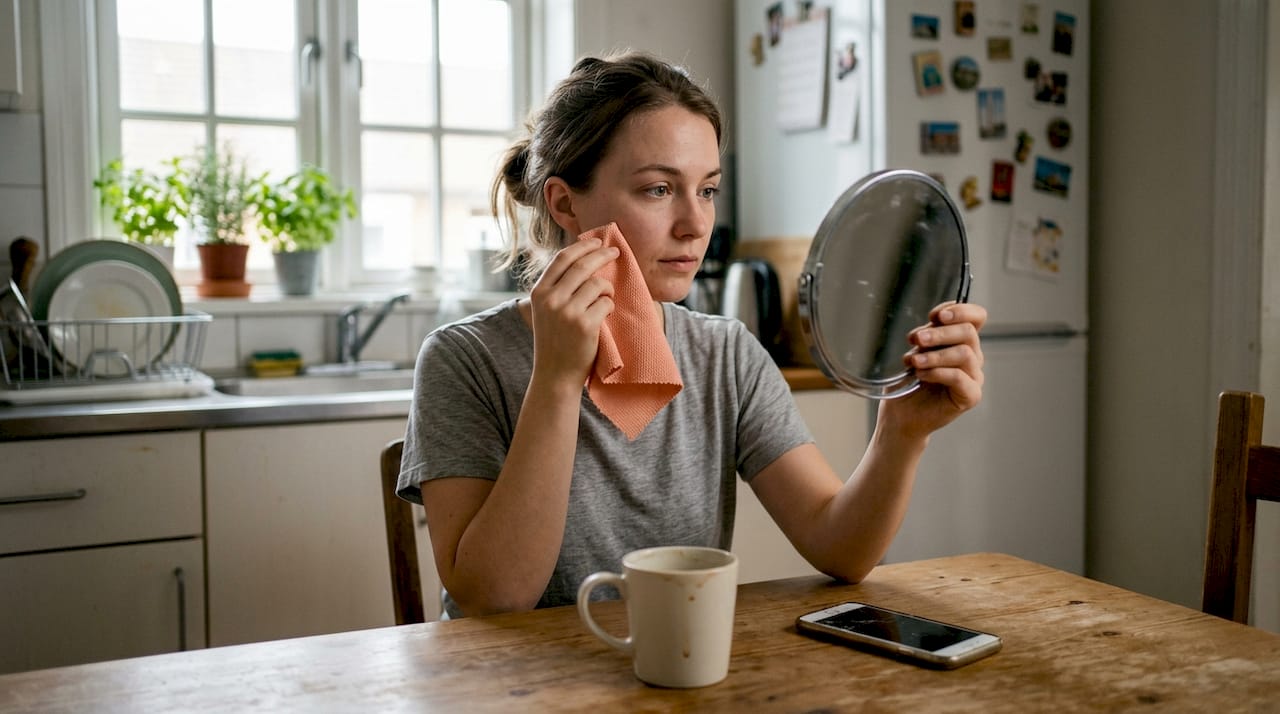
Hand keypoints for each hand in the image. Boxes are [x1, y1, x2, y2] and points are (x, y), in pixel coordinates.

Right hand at [526, 238, 618, 387]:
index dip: (582, 247)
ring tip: (607, 296)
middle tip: (615, 253)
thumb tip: (582, 258)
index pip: (562, 258)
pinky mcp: (584, 325)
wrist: (555, 374)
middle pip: (583, 265)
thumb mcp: (545, 310)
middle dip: (602, 255)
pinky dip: (610, 305)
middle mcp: (550, 299)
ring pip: (597, 283)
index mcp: (539, 292)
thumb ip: (557, 287)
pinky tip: (605, 314)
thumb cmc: (554, 340)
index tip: (597, 242)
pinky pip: (606, 302)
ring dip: (608, 287)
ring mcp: (567, 312)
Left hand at [878, 301, 986, 441]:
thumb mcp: (916, 350)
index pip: (976, 317)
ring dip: (935, 355)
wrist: (902, 413)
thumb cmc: (909, 380)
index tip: (935, 316)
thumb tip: (931, 323)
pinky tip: (920, 374)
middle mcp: (972, 357)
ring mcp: (974, 377)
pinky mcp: (971, 396)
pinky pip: (959, 377)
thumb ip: (927, 335)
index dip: (960, 310)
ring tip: (913, 361)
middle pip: (968, 332)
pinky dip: (937, 372)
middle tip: (916, 339)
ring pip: (965, 353)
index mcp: (961, 341)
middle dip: (940, 333)